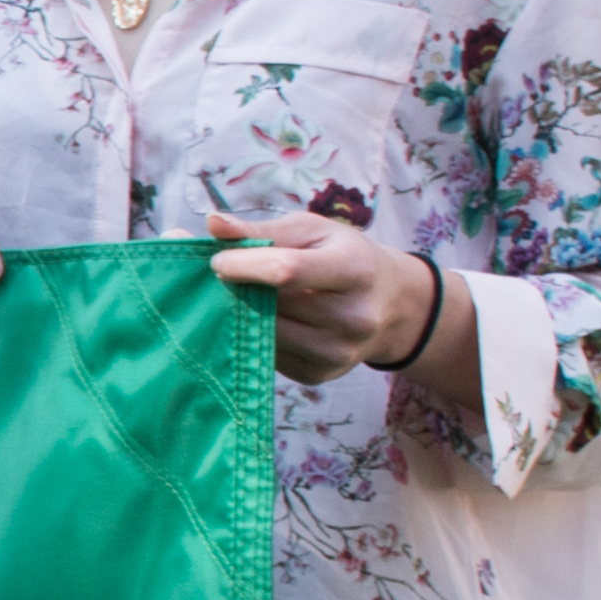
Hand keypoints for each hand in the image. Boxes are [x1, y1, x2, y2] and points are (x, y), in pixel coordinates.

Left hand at [206, 203, 436, 385]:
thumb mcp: (311, 230)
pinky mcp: (319, 375)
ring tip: (238, 296)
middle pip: (272, 305)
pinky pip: (270, 356)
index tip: (218, 259)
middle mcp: (353, 316)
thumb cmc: (341, 254)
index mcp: (355, 269)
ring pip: (266, 334)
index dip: (243, 264)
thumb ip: (260, 230)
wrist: (388, 303)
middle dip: (237, 289)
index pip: (286, 270)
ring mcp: (338, 352)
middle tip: (219, 276)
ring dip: (241, 316)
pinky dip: (255, 337)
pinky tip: (258, 319)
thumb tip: (212, 224)